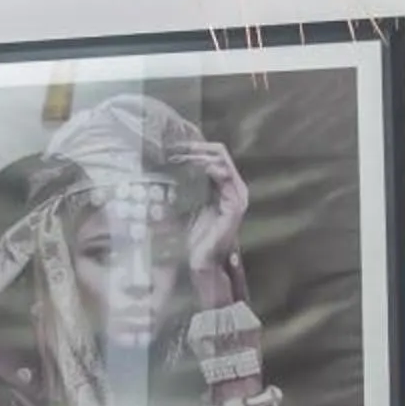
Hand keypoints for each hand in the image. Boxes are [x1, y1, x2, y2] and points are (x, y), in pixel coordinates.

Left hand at [169, 141, 250, 275]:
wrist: (199, 260)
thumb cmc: (193, 236)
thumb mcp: (186, 205)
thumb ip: (185, 185)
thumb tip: (167, 166)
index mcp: (223, 186)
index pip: (214, 155)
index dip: (195, 147)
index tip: (174, 145)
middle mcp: (234, 188)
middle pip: (220, 154)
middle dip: (197, 148)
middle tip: (176, 148)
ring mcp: (237, 197)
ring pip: (223, 162)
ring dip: (202, 156)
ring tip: (183, 155)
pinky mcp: (235, 207)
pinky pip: (227, 179)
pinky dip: (212, 169)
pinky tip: (200, 167)